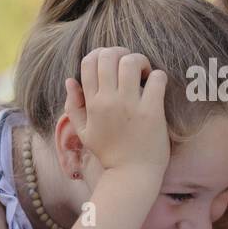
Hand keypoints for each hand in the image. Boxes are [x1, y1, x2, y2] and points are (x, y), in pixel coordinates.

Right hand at [64, 47, 169, 177]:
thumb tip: (70, 80)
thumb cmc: (108, 153)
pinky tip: (157, 85)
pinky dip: (158, 76)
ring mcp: (130, 105)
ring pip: (131, 62)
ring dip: (140, 61)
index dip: (101, 54)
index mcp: (92, 103)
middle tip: (131, 65)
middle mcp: (109, 101)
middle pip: (109, 56)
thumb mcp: (83, 132)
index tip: (112, 64)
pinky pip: (156, 79)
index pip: (89, 62)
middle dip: (121, 53)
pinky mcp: (152, 112)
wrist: (131, 175)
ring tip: (144, 74)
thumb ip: (73, 105)